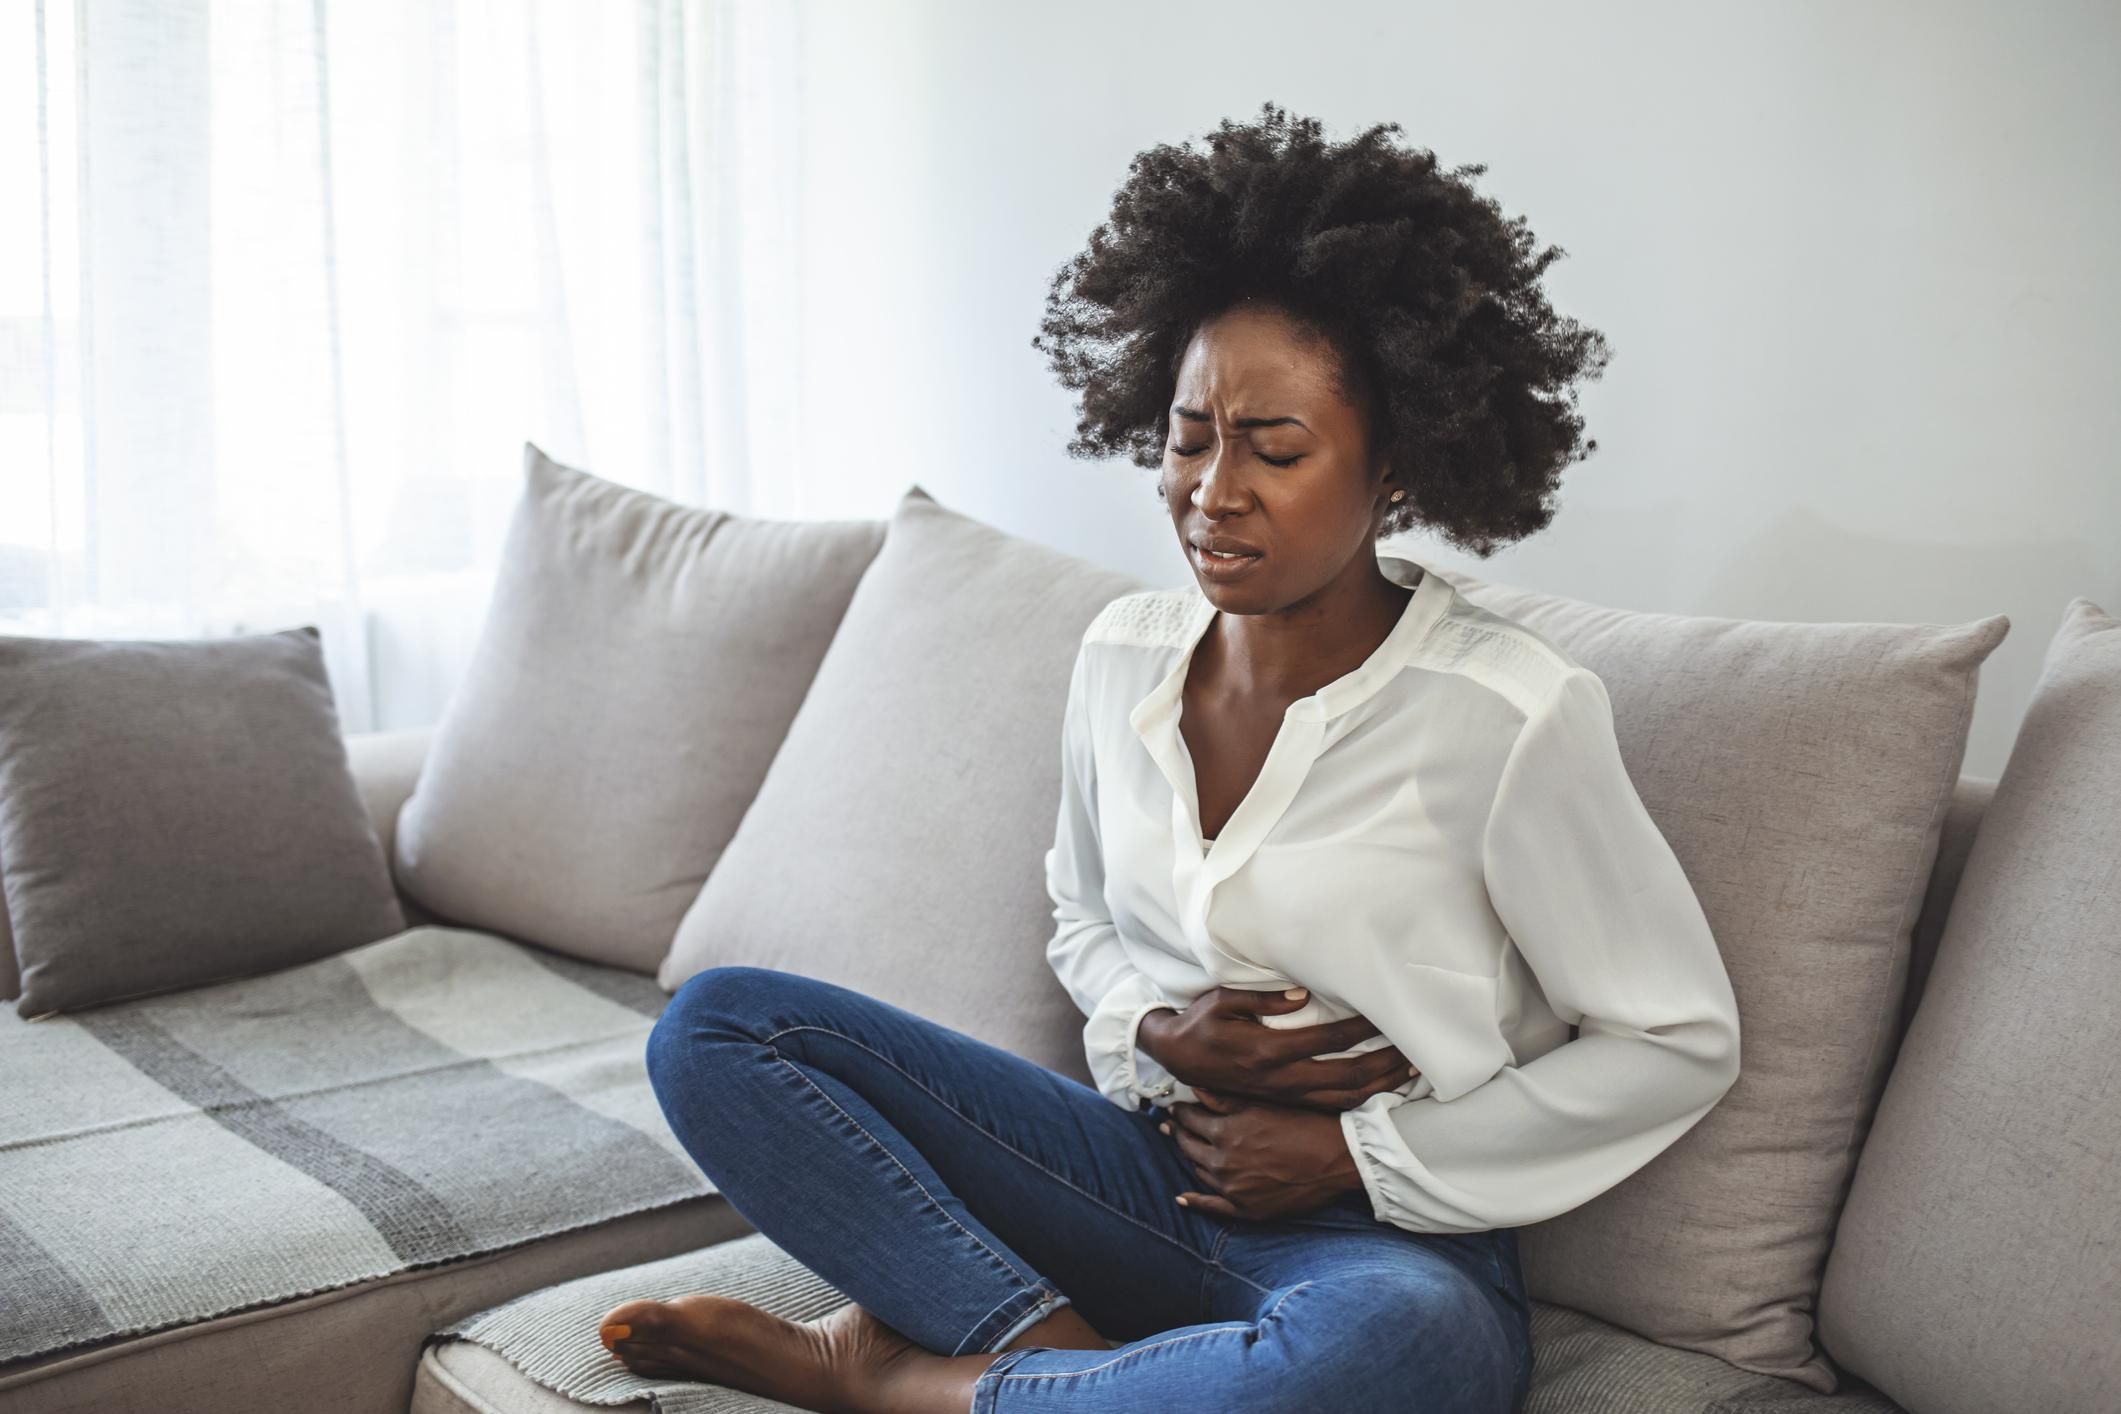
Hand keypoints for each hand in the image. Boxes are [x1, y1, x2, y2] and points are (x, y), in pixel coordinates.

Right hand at [1136, 986, 1417, 1110]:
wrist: (1176, 1058)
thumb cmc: (1200, 1023)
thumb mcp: (1222, 1001)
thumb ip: (1263, 998)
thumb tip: (1302, 994)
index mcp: (1268, 1051)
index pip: (1326, 1041)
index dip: (1359, 1029)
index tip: (1385, 1016)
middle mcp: (1281, 1078)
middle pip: (1345, 1078)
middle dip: (1382, 1067)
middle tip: (1415, 1055)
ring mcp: (1283, 1093)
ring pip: (1340, 1098)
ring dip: (1377, 1087)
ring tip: (1407, 1073)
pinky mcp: (1283, 1100)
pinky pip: (1328, 1105)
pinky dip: (1358, 1099)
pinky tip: (1378, 1089)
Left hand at [1158, 1087, 1364, 1220]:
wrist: (1339, 1158)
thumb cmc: (1306, 1123)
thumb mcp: (1264, 1103)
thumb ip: (1225, 1099)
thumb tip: (1194, 1090)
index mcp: (1226, 1131)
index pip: (1190, 1118)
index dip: (1181, 1110)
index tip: (1176, 1105)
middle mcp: (1224, 1162)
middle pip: (1189, 1145)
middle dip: (1178, 1132)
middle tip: (1170, 1123)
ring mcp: (1234, 1189)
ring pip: (1199, 1171)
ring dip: (1189, 1158)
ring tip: (1183, 1147)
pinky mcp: (1248, 1210)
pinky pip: (1213, 1207)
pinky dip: (1195, 1202)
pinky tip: (1183, 1198)